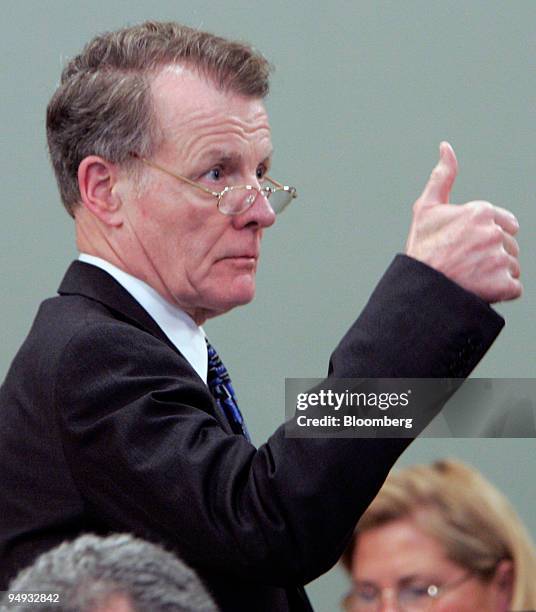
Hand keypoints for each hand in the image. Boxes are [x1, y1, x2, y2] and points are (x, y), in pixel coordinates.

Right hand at [405, 142, 521, 302]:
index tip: (467, 247)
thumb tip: (446, 147)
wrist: (419, 288)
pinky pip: (514, 287)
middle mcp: (493, 233)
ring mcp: (500, 259)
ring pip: (512, 266)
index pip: (506, 224)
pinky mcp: (504, 284)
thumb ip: (442, 177)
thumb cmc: (421, 250)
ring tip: (470, 278)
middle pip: (509, 245)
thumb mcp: (425, 209)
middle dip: (493, 255)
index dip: (487, 236)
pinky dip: (500, 291)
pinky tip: (479, 289)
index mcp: (480, 211)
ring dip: (496, 274)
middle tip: (465, 264)